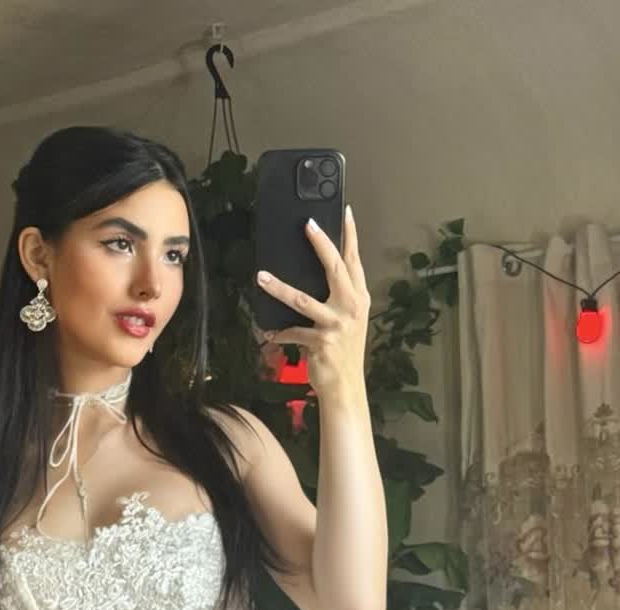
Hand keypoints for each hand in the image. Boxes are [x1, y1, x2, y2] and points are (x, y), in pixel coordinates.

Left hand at [253, 203, 369, 399]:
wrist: (345, 387)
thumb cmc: (343, 352)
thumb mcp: (348, 321)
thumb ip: (338, 298)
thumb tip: (316, 276)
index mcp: (359, 298)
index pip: (354, 261)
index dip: (350, 236)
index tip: (344, 212)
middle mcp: (351, 307)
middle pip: (334, 267)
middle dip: (321, 243)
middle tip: (307, 225)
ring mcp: (337, 324)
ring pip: (302, 299)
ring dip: (278, 288)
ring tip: (261, 277)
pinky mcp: (321, 341)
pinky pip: (293, 332)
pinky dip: (279, 332)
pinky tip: (268, 332)